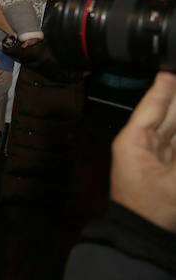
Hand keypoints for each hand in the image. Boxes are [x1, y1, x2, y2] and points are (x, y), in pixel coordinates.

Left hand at [110, 70, 175, 230]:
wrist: (144, 236)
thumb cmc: (148, 210)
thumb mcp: (173, 183)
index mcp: (134, 140)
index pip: (152, 105)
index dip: (164, 86)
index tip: (170, 69)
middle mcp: (144, 143)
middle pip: (168, 112)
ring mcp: (157, 154)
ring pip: (175, 126)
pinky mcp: (168, 166)